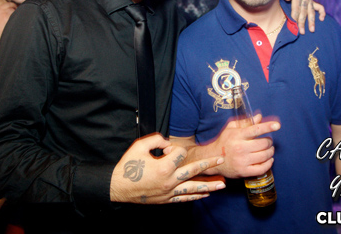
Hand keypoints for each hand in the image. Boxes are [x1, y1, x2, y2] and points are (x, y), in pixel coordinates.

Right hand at [0, 0, 16, 53]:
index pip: (9, 4)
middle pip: (14, 8)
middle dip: (16, 10)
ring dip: (18, 15)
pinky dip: (19, 19)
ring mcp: (8, 18)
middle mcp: (3, 13)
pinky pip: (18, 19)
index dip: (13, 5)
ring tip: (18, 17)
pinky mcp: (11, 23)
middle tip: (17, 12)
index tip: (14, 8)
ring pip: (16, 13)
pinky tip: (19, 22)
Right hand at [110, 134, 225, 203]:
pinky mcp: (166, 199)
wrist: (118, 187)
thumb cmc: (128, 167)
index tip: (164, 150)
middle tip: (221, 160)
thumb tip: (168, 143)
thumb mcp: (139, 146)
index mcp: (163, 167)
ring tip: (222, 184)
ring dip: (209, 185)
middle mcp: (169, 181)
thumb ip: (156, 139)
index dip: (173, 148)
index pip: (179, 153)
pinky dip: (196, 196)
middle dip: (209, 164)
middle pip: (194, 170)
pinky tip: (205, 194)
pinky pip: (185, 198)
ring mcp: (169, 192)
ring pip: (193, 188)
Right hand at [208, 114, 279, 177]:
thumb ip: (245, 122)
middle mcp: (240, 148)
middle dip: (269, 141)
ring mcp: (242, 161)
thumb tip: (259, 117)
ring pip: (265, 155)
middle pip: (263, 143)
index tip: (277, 125)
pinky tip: (269, 160)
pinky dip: (269, 163)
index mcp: (237, 135)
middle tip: (268, 141)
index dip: (268, 126)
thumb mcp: (231, 128)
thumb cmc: (224, 141)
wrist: (212, 158)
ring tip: (269, 149)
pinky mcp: (244, 172)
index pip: (256, 129)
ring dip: (270, 152)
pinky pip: (262, 168)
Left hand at [282, 0, 325, 33]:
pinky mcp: (313, 2)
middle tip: (302, 32)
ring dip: (312, 21)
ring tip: (312, 30)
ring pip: (311, 12)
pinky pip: (320, 7)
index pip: (296, 9)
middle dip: (302, 23)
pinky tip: (322, 19)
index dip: (295, 17)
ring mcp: (310, 0)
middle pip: (304, 12)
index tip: (294, 26)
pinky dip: (322, 13)